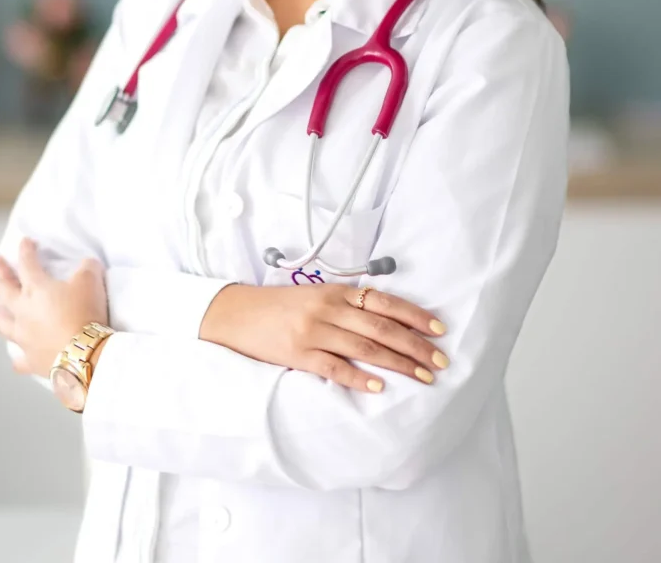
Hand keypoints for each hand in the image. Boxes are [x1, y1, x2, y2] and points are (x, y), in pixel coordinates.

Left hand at [0, 238, 108, 377]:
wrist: (84, 353)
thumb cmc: (84, 313)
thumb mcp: (91, 280)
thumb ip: (86, 267)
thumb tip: (85, 264)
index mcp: (36, 289)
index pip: (27, 263)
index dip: (25, 250)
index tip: (24, 242)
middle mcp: (23, 311)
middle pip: (4, 290)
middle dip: (0, 274)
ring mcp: (24, 337)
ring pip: (3, 323)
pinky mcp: (31, 360)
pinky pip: (19, 358)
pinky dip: (18, 354)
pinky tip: (18, 353)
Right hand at [199, 283, 448, 393]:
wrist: (238, 313)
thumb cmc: (280, 306)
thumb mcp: (316, 295)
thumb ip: (347, 304)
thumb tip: (387, 320)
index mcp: (336, 292)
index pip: (385, 302)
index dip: (415, 316)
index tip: (440, 330)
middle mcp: (329, 309)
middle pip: (382, 328)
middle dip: (416, 346)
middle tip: (440, 362)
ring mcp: (314, 332)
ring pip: (365, 348)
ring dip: (398, 364)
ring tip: (422, 377)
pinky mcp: (299, 355)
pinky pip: (335, 367)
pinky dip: (359, 378)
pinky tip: (379, 387)